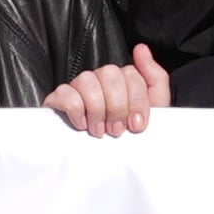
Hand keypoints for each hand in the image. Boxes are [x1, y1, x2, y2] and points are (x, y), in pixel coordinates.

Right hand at [47, 54, 171, 140]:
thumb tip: (141, 49)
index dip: (136, 101)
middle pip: (110, 74)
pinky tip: (82, 124)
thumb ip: (155, 78)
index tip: (137, 124)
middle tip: (117, 130)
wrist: (110, 164)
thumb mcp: (155, 108)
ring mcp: (79, 88)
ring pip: (87, 80)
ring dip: (97, 110)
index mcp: (122, 80)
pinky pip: (65, 93)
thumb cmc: (130, 135)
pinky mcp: (58, 100)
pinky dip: (75, 110)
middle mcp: (100, 80)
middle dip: (117, 107)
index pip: (131, 74)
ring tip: (99, 130)